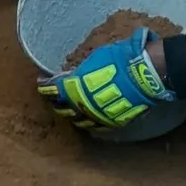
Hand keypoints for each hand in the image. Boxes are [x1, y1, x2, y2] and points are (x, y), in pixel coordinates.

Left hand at [36, 28, 174, 130]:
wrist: (144, 73)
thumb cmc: (118, 59)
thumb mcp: (94, 59)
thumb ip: (81, 71)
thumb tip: (74, 75)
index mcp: (75, 86)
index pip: (53, 89)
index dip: (45, 86)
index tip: (41, 82)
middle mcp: (83, 104)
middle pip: (62, 107)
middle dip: (55, 101)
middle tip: (52, 95)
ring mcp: (97, 116)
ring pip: (78, 119)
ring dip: (70, 113)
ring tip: (67, 107)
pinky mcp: (112, 122)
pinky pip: (96, 126)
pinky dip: (88, 122)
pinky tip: (86, 118)